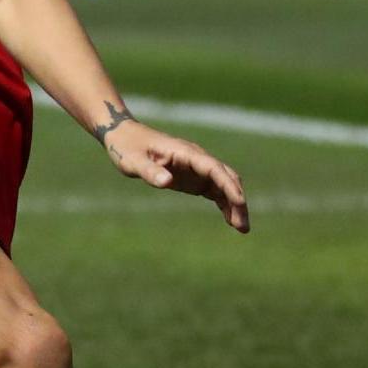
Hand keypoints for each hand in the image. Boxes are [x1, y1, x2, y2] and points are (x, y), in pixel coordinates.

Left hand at [99, 113, 248, 232]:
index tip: (239, 202)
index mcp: (185, 152)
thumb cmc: (127, 148)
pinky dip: (224, 204)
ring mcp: (197, 168)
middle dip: (237, 200)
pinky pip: (215, 191)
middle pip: (226, 178)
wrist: (125, 138)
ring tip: (241, 229)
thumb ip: (150, 171)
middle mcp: (197, 159)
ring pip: (224, 185)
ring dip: (234, 204)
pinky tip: (230, 220)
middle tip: (243, 226)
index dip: (228, 185)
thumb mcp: (133, 161)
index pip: (214, 168)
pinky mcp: (193, 178)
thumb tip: (167, 182)